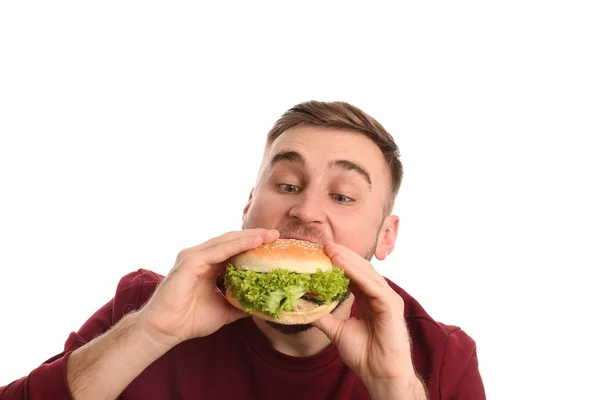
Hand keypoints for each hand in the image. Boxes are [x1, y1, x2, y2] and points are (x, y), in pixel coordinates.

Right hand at [139, 229, 279, 346]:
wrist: (165, 330)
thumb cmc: (189, 320)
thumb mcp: (223, 310)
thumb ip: (240, 302)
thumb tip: (261, 303)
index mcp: (207, 265)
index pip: (234, 249)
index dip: (253, 245)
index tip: (274, 244)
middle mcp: (200, 256)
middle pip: (232, 241)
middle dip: (255, 236)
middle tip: (276, 234)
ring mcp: (194, 256)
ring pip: (226, 242)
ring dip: (249, 238)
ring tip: (269, 235)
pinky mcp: (190, 261)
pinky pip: (218, 251)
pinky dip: (237, 245)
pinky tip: (253, 242)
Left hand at [313, 242, 425, 396]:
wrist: (379, 374)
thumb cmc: (365, 355)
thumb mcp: (337, 331)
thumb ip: (324, 317)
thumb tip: (304, 307)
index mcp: (370, 299)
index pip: (354, 275)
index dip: (339, 263)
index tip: (320, 253)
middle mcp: (380, 295)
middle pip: (361, 269)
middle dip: (343, 255)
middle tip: (324, 244)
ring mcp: (388, 298)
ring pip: (366, 273)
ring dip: (347, 260)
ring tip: (329, 249)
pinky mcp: (391, 305)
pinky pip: (371, 284)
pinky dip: (355, 273)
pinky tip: (340, 264)